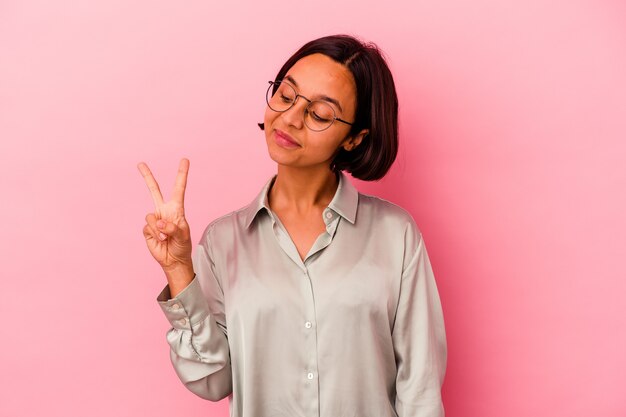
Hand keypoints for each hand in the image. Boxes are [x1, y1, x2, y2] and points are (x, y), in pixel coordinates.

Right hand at [138, 158, 192, 274]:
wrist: (173, 260)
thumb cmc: (182, 246)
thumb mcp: (183, 236)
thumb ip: (172, 228)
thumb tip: (159, 222)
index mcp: (176, 209)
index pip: (179, 189)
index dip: (181, 174)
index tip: (185, 160)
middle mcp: (164, 211)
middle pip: (154, 190)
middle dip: (147, 176)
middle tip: (140, 163)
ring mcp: (154, 219)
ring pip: (150, 216)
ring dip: (158, 229)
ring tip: (165, 238)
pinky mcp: (147, 229)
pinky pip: (147, 228)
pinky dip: (154, 235)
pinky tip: (160, 241)